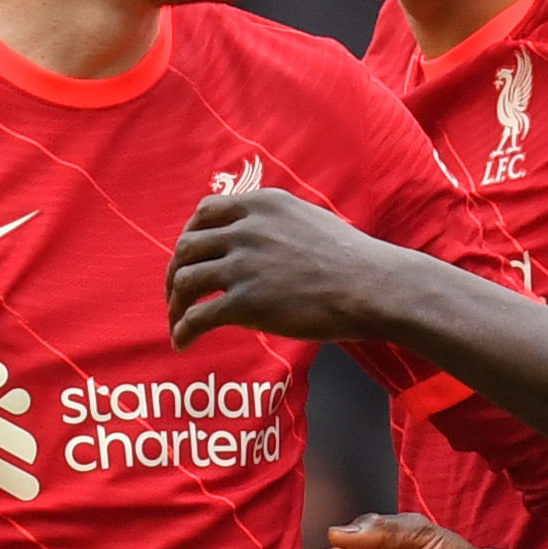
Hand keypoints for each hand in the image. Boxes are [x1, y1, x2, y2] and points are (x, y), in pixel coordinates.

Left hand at [167, 190, 390, 349]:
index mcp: (261, 205)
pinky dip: (183, 331)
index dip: (190, 236)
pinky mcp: (246, 302)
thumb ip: (273, 223)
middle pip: (187, 247)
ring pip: (186, 281)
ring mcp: (244, 266)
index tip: (189, 255)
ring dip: (174, 303)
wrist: (372, 286)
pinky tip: (182, 343)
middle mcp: (246, 230)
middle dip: (175, 272)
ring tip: (177, 320)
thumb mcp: (307, 219)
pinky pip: (198, 317)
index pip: (205, 213)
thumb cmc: (350, 259)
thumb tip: (251, 239)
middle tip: (176, 293)